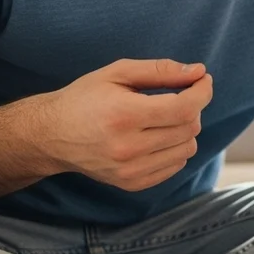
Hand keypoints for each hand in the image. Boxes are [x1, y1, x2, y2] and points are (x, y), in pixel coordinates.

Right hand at [36, 58, 210, 191]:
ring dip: (185, 129)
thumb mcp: (117, 72)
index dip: (202, 91)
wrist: (51, 135)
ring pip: (187, 148)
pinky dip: (175, 149)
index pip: (184, 108)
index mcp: (123, 114)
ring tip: (164, 117)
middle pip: (188, 127)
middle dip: (192, 107)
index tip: (202, 80)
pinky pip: (175, 166)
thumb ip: (160, 70)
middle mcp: (127, 147)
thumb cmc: (85, 98)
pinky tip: (157, 136)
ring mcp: (129, 170)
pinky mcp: (131, 183)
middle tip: (177, 95)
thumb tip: (198, 72)